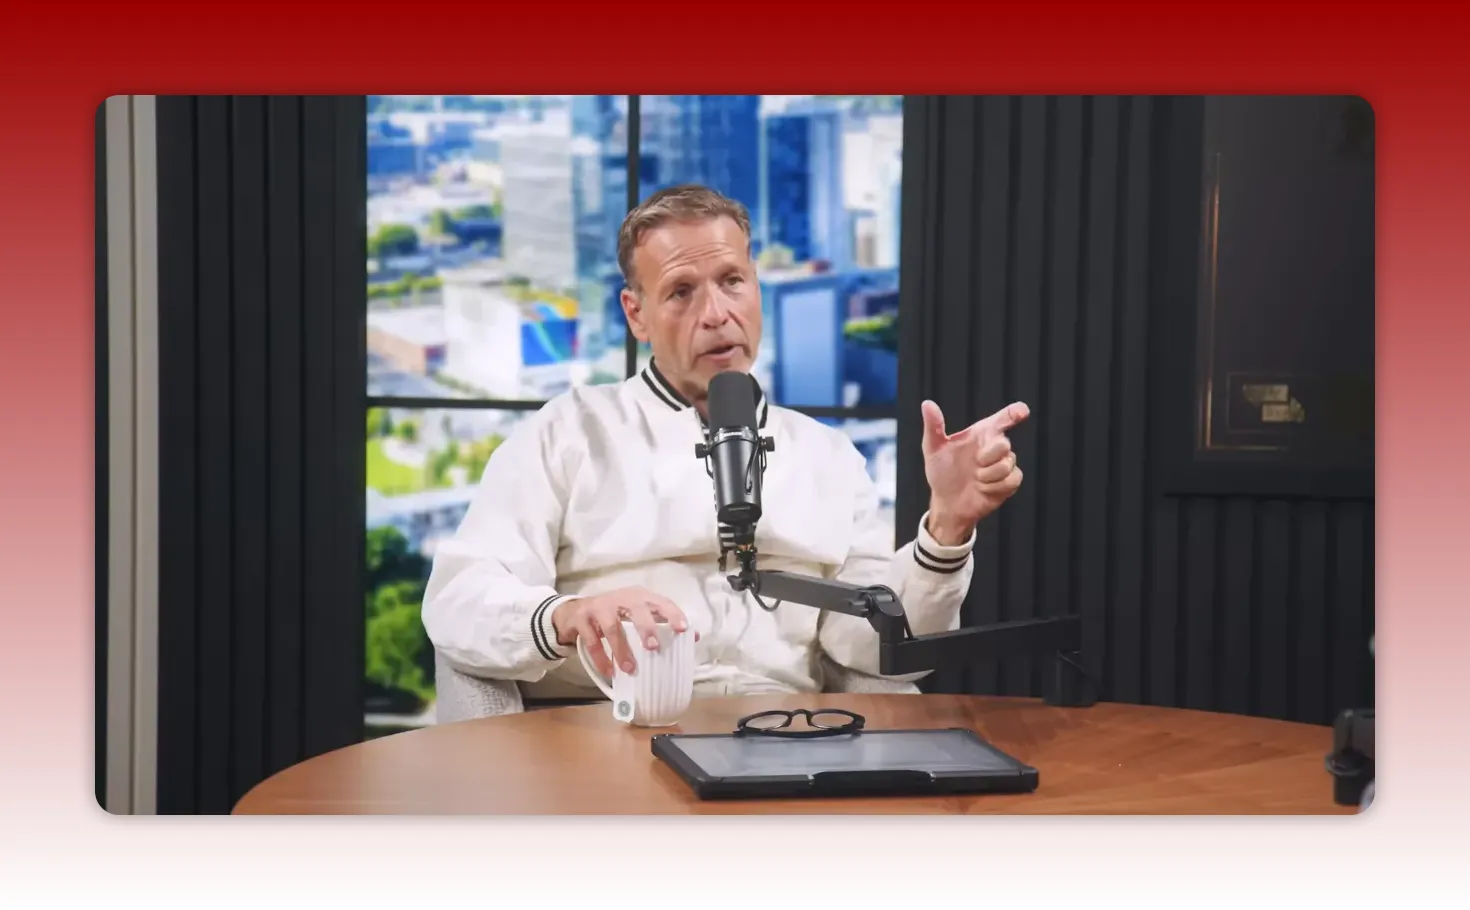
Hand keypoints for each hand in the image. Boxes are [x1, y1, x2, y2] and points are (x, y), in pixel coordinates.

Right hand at [550, 586, 693, 676]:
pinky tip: (609, 670)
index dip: (672, 614)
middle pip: (636, 608)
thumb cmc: (613, 614)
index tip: (683, 629)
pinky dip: (601, 658)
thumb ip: (660, 623)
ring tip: (629, 669)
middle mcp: (621, 598)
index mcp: (639, 597)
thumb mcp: (635, 615)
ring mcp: (600, 606)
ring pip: (612, 626)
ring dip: (621, 649)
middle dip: (646, 627)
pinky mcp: (582, 618)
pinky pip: (592, 640)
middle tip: (653, 647)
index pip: (660, 602)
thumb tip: (693, 637)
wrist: (574, 612)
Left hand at [920, 399, 1029, 541]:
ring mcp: (1004, 464)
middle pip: (1004, 444)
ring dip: (986, 476)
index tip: (1022, 411)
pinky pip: (1011, 481)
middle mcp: (995, 446)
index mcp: (982, 433)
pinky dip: (994, 487)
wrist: (948, 502)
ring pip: (1006, 465)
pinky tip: (983, 488)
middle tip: (974, 464)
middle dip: (986, 457)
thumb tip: (927, 404)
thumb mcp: (933, 448)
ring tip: (976, 478)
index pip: (1003, 418)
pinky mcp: (1010, 482)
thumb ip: (933, 426)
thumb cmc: (942, 472)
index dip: (1014, 412)